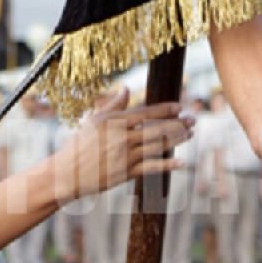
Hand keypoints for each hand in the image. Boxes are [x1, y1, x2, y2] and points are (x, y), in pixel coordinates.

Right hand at [52, 88, 192, 202]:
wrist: (67, 173)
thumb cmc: (80, 144)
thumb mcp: (94, 119)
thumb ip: (113, 104)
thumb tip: (126, 89)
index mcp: (114, 121)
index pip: (146, 112)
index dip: (165, 109)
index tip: (179, 106)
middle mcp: (122, 137)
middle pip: (156, 128)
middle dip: (178, 123)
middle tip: (193, 119)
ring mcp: (125, 155)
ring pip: (157, 146)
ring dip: (176, 140)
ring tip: (190, 134)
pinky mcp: (126, 173)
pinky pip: (152, 167)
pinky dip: (168, 165)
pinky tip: (182, 162)